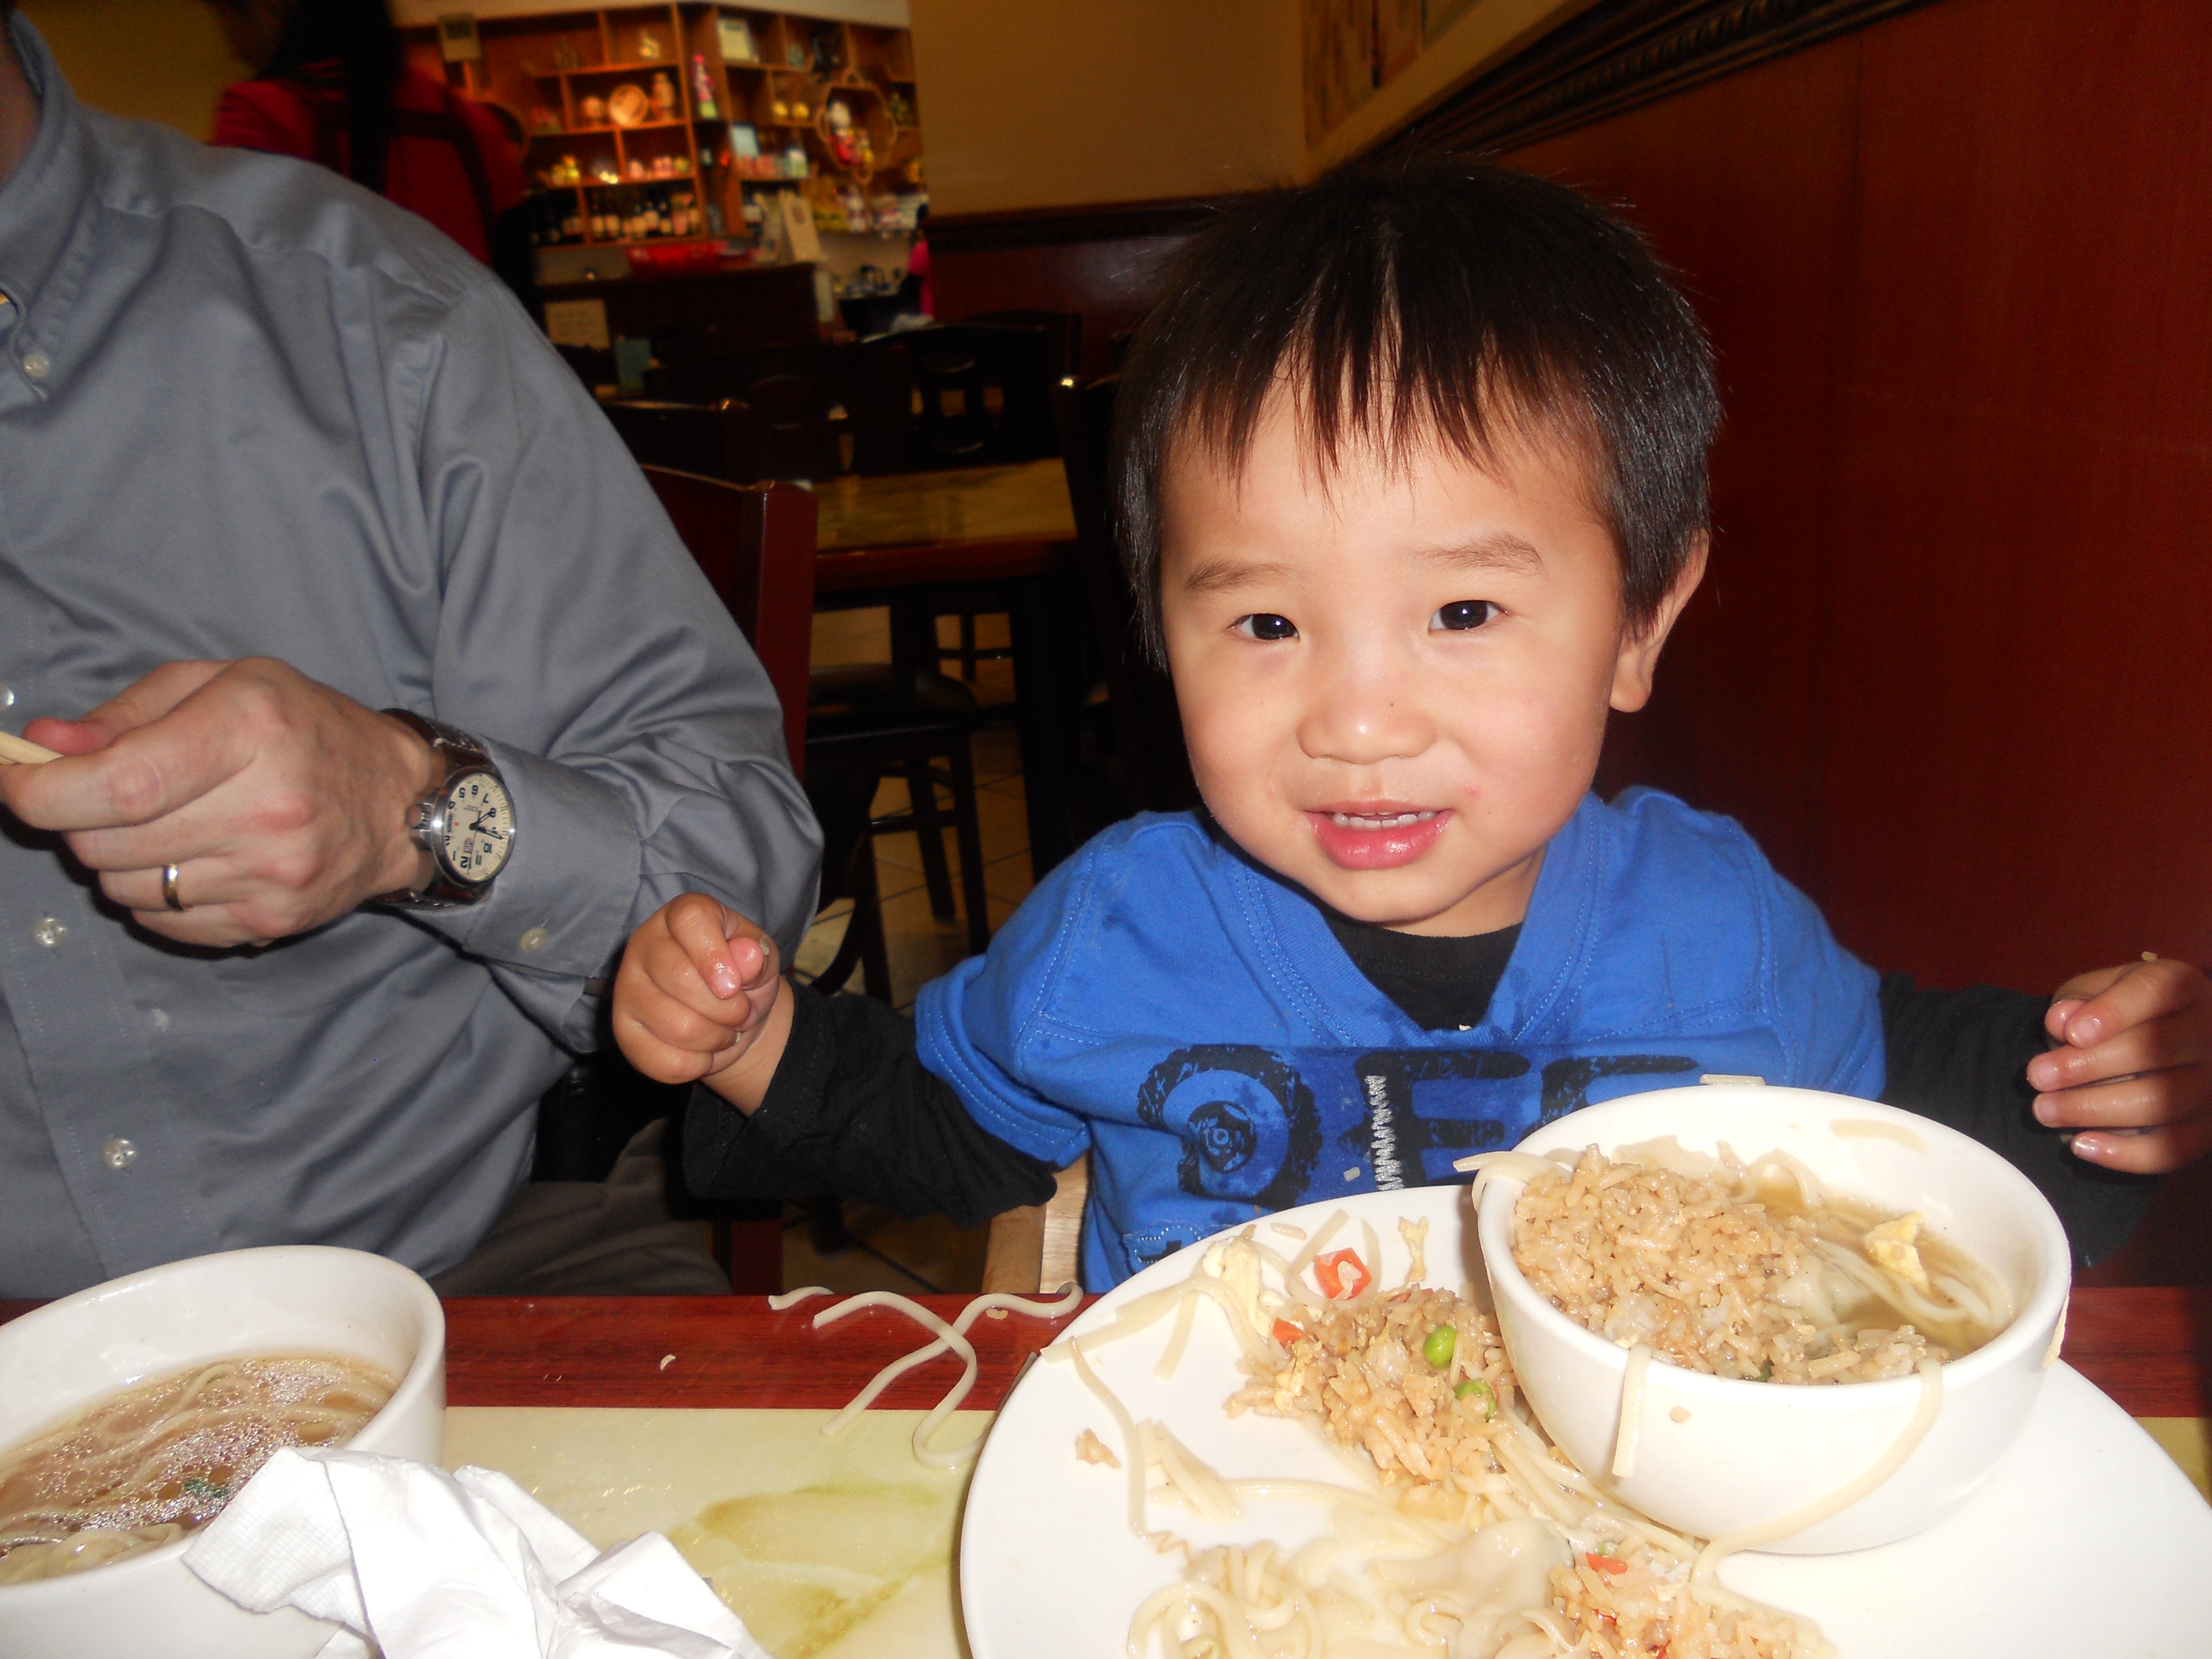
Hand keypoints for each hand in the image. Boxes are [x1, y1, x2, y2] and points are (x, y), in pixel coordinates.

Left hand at [0, 659, 435, 947]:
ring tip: (162, 826)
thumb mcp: (224, 684)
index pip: (119, 784)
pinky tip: (193, 859)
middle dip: (76, 820)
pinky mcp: (273, 919)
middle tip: (98, 797)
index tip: (15, 782)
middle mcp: (268, 805)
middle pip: (109, 839)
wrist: (401, 803)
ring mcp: (273, 872)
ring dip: (117, 859)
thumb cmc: (307, 728)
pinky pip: (164, 920)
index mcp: (252, 727)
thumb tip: (44, 746)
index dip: (43, 792)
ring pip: (126, 886)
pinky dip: (154, 894)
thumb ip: (127, 714)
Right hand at [613, 893, 790, 1107]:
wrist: (731, 1020)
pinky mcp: (624, 1031)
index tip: (734, 985)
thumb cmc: (743, 979)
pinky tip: (704, 1050)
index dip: (715, 954)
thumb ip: (756, 955)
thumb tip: (747, 955)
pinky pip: (665, 1061)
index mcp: (681, 916)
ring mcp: (626, 988)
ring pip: (677, 1025)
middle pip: (680, 977)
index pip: (691, 920)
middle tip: (743, 1012)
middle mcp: (644, 944)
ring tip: (727, 1029)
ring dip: (718, 1037)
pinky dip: (699, 1064)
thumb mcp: (762, 960)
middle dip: (728, 1007)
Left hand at [2027, 955, 2211, 1173]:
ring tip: (2044, 1110)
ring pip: (2163, 1101)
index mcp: (2181, 985)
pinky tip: (2081, 1145)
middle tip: (2036, 1077)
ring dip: (2095, 1110)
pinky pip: (2175, 1148)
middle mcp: (2208, 1031)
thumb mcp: (2093, 992)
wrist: (2150, 1043)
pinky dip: (2126, 1154)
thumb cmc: (2114, 1013)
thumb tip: (2062, 1020)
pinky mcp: (2208, 1127)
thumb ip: (2076, 1000)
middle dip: (2087, 1066)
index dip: (2113, 1012)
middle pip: (2156, 1049)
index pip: (2155, 991)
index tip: (2071, 1033)